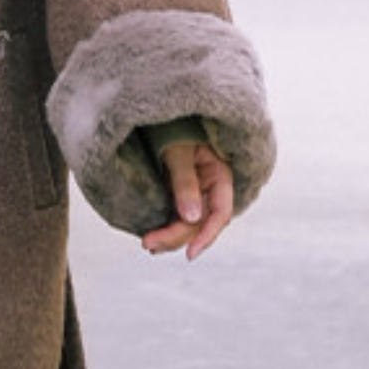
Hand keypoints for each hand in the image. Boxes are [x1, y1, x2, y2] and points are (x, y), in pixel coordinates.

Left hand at [141, 139, 234, 260]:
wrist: (157, 115)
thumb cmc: (172, 127)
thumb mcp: (178, 151)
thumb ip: (185, 182)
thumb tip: (191, 218)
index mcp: (219, 175)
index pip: (220, 213)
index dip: (208, 236)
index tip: (191, 253)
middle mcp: (209, 188)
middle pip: (199, 223)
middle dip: (176, 237)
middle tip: (148, 244)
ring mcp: (194, 192)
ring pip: (187, 225)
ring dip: (169, 238)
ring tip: (148, 245)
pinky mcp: (177, 194)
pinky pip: (175, 218)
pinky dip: (165, 229)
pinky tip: (152, 238)